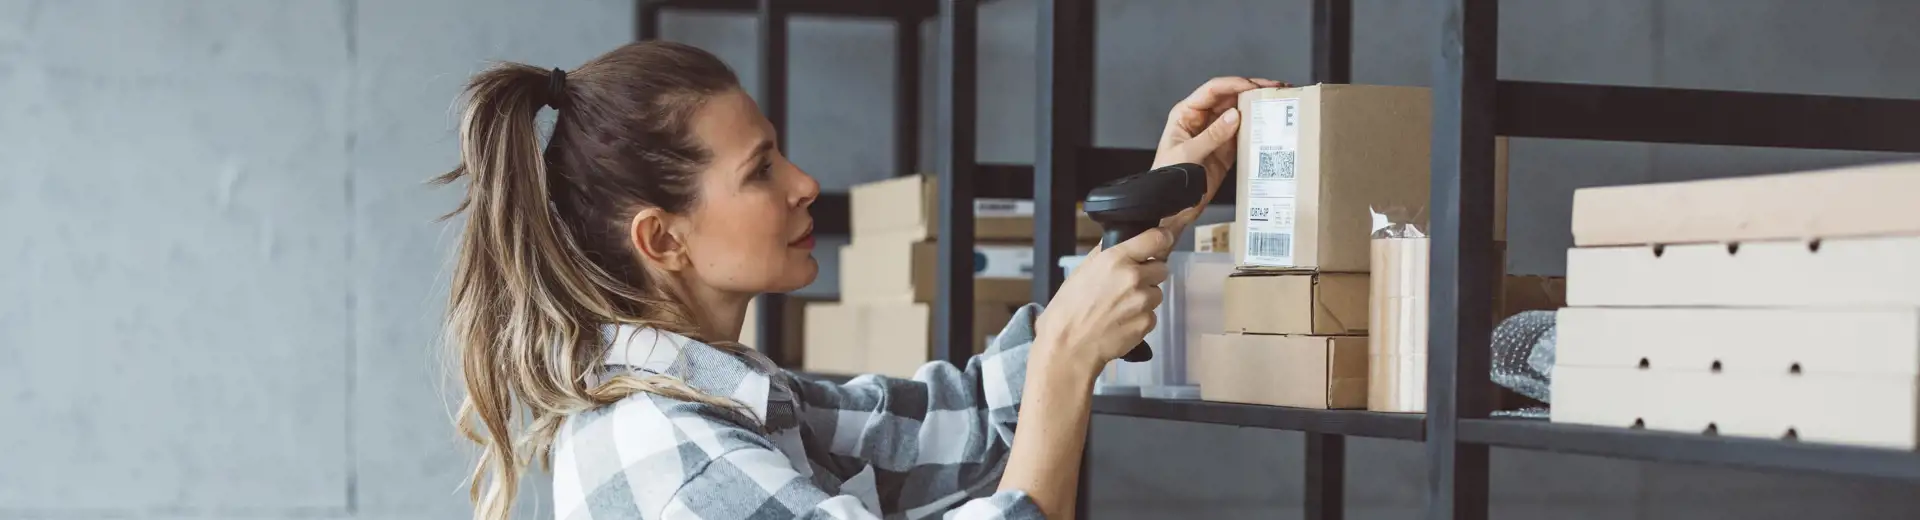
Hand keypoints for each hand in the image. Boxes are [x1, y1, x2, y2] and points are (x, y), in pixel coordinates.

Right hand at [1034, 228, 1174, 373]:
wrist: (1069, 346)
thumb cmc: (1068, 309)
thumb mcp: (1082, 271)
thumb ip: (1106, 254)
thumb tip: (1124, 241)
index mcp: (1116, 259)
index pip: (1157, 238)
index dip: (1162, 239)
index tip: (1162, 241)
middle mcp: (1134, 277)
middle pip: (1162, 268)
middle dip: (1149, 275)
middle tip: (1128, 285)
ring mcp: (1143, 301)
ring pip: (1156, 293)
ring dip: (1144, 298)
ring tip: (1120, 307)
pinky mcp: (1147, 322)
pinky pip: (1152, 315)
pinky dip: (1140, 318)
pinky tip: (1121, 322)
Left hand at [1152, 76, 1288, 234]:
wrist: (1170, 208)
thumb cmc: (1166, 180)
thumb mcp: (1188, 154)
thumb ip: (1212, 136)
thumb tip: (1234, 116)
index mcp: (1186, 114)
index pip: (1212, 90)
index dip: (1234, 84)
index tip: (1253, 87)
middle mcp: (1201, 120)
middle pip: (1229, 97)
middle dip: (1251, 91)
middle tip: (1273, 88)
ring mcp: (1215, 134)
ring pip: (1239, 114)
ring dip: (1257, 108)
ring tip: (1277, 103)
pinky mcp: (1225, 150)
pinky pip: (1243, 134)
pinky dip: (1256, 129)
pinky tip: (1270, 126)